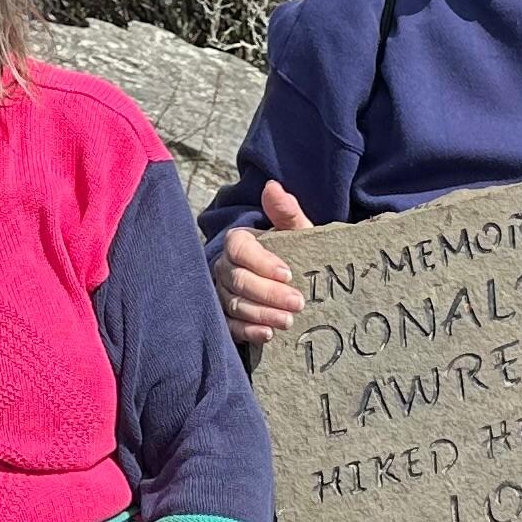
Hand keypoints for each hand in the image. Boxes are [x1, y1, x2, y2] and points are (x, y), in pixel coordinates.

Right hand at [214, 182, 311, 348]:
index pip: (240, 248)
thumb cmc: (294, 252)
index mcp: (238, 242)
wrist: (293, 281)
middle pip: (239, 280)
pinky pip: (230, 326)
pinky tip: (267, 334)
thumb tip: (272, 187)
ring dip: (262, 314)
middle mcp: (225, 266)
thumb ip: (286, 211)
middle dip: (269, 293)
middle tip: (298, 303)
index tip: (288, 274)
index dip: (262, 262)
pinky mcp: (226, 317)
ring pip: (235, 304)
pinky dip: (248, 331)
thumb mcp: (296, 231)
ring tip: (288, 321)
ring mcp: (223, 293)